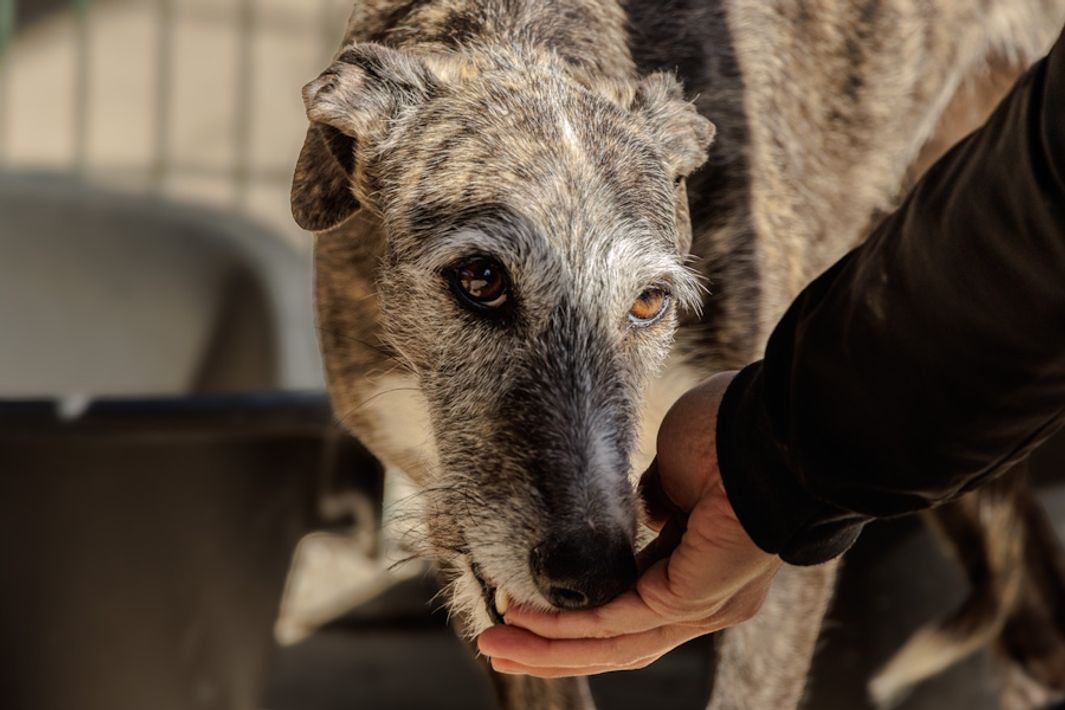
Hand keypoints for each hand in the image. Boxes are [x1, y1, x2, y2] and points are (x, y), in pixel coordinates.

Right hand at [477, 371, 781, 676]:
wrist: (770, 428)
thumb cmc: (732, 432)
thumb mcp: (676, 466)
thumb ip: (655, 497)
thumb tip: (644, 511)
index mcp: (705, 563)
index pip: (635, 606)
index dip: (581, 614)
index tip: (530, 609)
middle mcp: (708, 597)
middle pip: (619, 641)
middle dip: (554, 648)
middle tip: (502, 649)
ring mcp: (704, 604)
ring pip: (615, 643)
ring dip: (550, 647)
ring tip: (498, 645)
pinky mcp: (692, 599)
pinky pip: (619, 621)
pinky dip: (570, 627)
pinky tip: (528, 622)